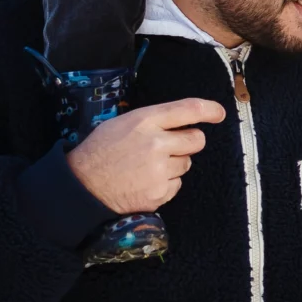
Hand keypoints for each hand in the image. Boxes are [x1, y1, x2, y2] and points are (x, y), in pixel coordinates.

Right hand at [64, 98, 225, 215]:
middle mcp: (156, 143)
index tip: (219, 113)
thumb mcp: (121, 124)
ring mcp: (159, 170)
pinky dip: (166, 184)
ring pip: (187, 164)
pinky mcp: (160, 193)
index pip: (188, 109)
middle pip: (197, 140)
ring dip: (174, 165)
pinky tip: (145, 181)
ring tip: (147, 167)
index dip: (209, 110)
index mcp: (145, 121)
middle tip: (170, 147)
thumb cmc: (99, 152)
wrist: (82, 187)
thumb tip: (178, 122)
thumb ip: (151, 121)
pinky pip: (177, 184)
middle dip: (189, 142)